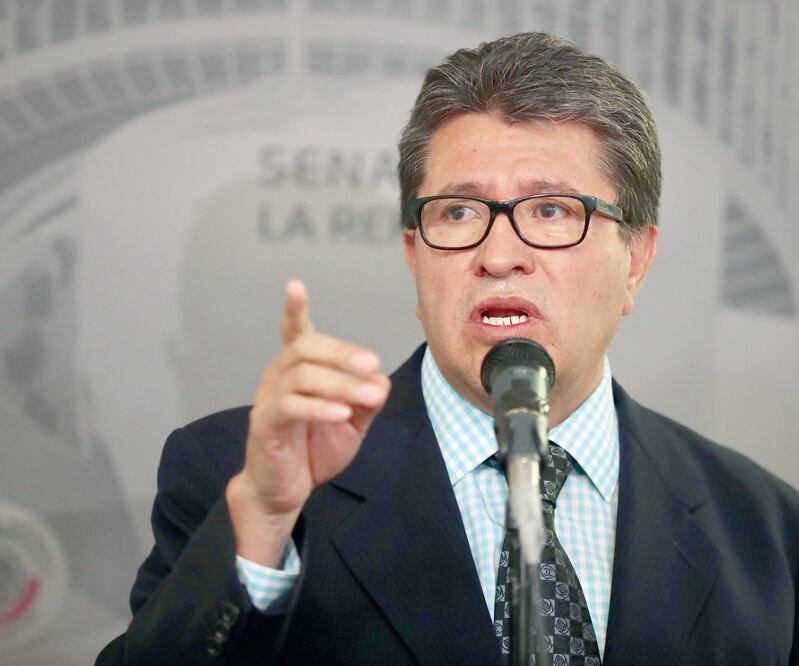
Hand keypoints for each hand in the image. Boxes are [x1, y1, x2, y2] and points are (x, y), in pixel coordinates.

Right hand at [226, 280, 389, 565]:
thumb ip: (367, 399)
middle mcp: (278, 376)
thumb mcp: (353, 421)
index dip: (294, 309)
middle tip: (372, 364)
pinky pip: (290, 406)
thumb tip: (380, 379)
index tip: (295, 286)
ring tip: (369, 397)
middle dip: (342, 353)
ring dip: (341, 384)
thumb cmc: (315, 448)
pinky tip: (342, 413)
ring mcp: (268, 398)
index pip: (294, 332)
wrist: (285, 489)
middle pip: (306, 347)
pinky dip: (319, 407)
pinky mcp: (265, 423)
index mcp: (298, 369)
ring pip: (302, 375)